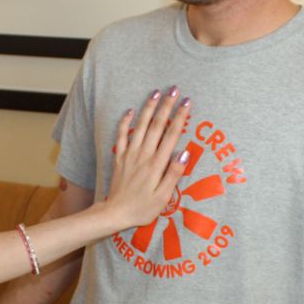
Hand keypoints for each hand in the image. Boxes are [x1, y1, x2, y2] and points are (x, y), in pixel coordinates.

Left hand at [105, 87, 191, 230]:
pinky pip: (121, 135)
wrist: (115, 213)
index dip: (180, 117)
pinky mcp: (119, 157)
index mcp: (157, 164)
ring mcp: (130, 154)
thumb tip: (184, 153)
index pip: (171, 135)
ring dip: (148, 108)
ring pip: (140, 126)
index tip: (187, 102)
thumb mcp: (164, 197)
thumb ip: (174, 174)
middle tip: (174, 89)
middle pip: (157, 125)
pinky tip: (131, 110)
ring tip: (156, 92)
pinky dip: (126, 122)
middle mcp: (143, 155)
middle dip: (166, 106)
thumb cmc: (143, 208)